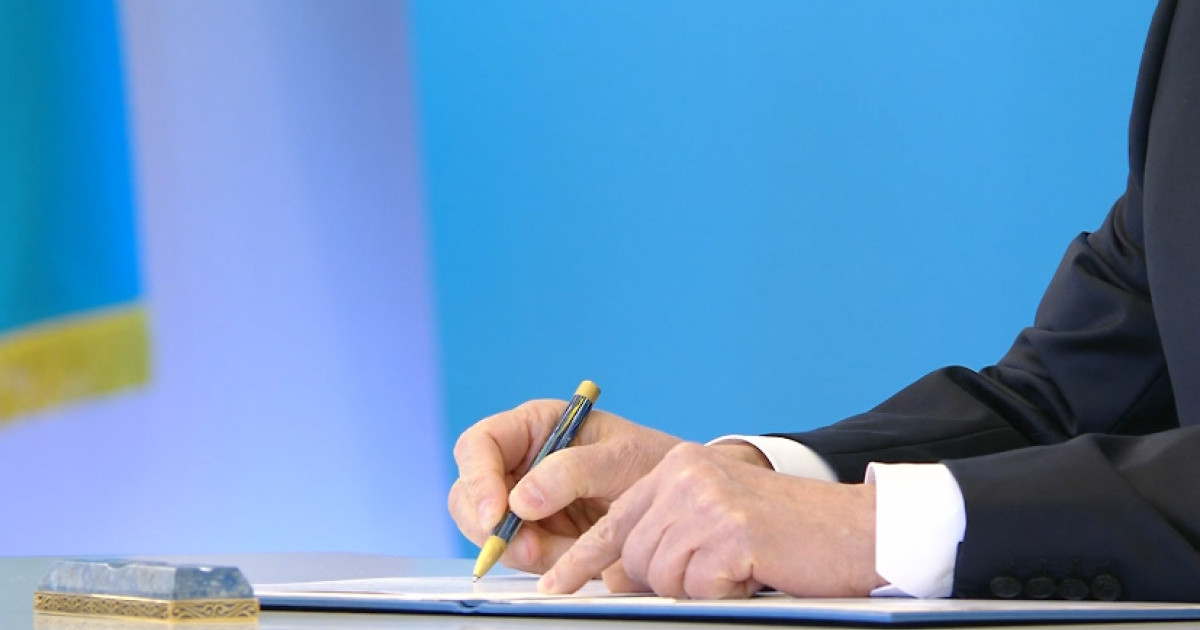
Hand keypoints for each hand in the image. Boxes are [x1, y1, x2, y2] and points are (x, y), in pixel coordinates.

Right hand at [448, 399, 681, 577]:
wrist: (680, 499)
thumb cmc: (653, 462)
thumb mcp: (622, 458)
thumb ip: (572, 471)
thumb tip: (521, 499)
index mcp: (534, 427)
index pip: (479, 445)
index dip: (477, 479)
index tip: (496, 514)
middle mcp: (520, 461)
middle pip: (468, 493)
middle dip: (492, 527)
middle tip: (530, 551)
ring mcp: (524, 499)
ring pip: (489, 531)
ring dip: (522, 550)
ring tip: (571, 550)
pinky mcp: (537, 533)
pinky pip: (519, 554)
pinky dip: (542, 562)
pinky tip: (575, 554)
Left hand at [538, 442, 884, 598]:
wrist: (856, 528)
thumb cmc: (789, 530)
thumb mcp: (717, 515)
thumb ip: (668, 531)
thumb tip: (617, 573)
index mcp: (679, 466)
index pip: (616, 519)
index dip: (582, 558)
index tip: (555, 584)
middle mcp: (686, 474)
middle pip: (632, 554)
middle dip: (662, 579)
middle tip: (711, 573)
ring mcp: (707, 500)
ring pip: (659, 575)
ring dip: (697, 586)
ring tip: (738, 566)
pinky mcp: (730, 531)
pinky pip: (696, 587)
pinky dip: (723, 591)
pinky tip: (752, 570)